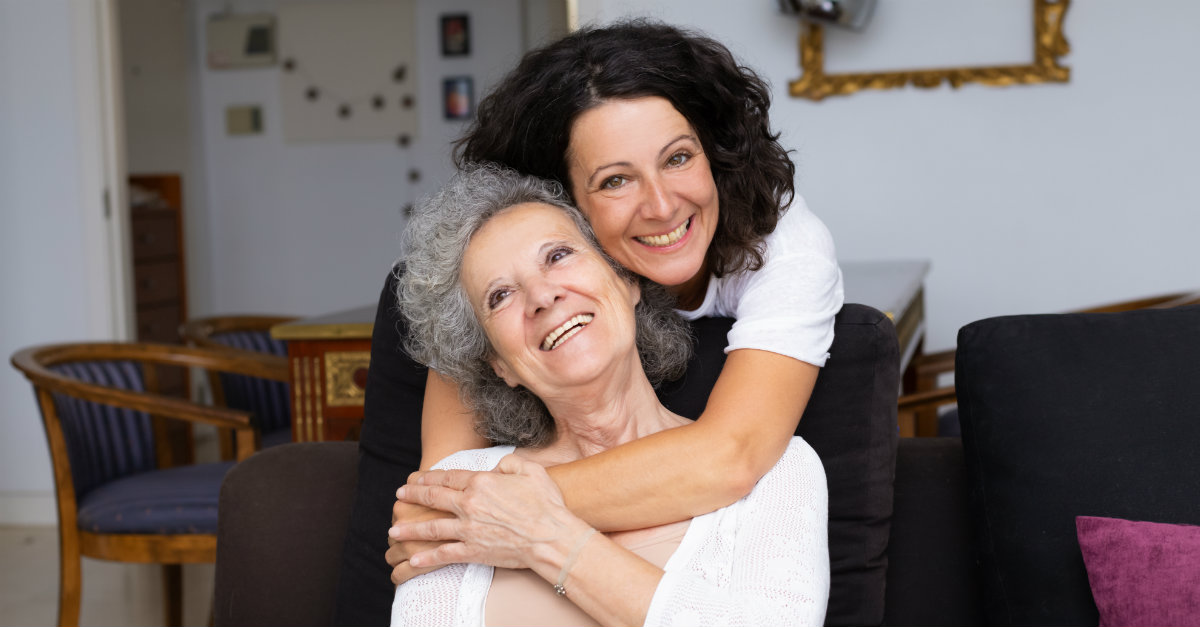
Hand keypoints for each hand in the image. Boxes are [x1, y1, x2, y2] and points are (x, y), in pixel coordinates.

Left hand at [390, 454, 585, 570]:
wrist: (550, 538)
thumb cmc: (546, 504)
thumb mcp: (531, 470)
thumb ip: (510, 462)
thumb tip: (497, 467)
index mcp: (482, 482)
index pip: (449, 476)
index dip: (430, 476)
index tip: (417, 477)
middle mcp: (470, 504)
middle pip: (434, 497)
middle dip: (413, 496)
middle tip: (399, 496)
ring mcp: (469, 529)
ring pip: (432, 528)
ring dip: (410, 529)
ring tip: (394, 530)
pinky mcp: (473, 550)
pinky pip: (444, 554)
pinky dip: (427, 558)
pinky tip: (414, 559)